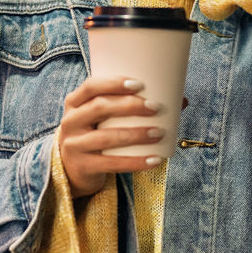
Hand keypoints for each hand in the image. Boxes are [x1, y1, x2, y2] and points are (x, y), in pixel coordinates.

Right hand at [56, 76, 166, 197]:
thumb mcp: (103, 118)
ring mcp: (74, 145)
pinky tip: (155, 160)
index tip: (139, 84)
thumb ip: (132, 107)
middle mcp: (70, 121)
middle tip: (155, 107)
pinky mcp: (83, 166)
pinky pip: (111, 164)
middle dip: (130, 106)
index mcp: (75, 103)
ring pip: (107, 137)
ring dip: (136, 134)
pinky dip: (136, 162)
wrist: (74, 169)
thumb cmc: (96, 134)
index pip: (92, 86)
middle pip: (100, 108)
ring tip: (159, 132)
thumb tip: (181, 100)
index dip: (114, 83)